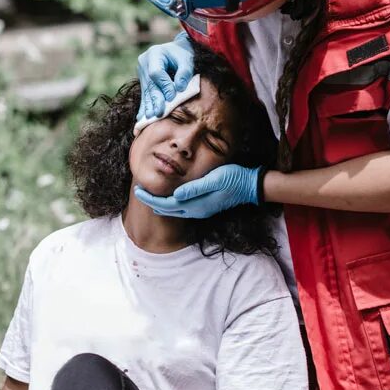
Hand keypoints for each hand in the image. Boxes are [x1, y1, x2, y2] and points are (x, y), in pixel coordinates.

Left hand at [134, 163, 264, 218]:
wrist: (251, 186)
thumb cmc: (233, 179)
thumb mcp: (214, 180)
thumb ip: (194, 188)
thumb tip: (176, 194)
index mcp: (195, 204)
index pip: (165, 204)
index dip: (150, 198)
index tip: (138, 190)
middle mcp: (195, 210)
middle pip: (167, 209)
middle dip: (151, 202)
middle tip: (138, 192)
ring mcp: (200, 210)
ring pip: (173, 211)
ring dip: (160, 204)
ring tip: (149, 196)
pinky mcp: (205, 206)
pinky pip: (181, 209)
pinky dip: (170, 204)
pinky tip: (168, 199)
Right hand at [137, 32, 194, 121]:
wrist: (177, 50)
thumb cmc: (183, 54)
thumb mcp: (187, 59)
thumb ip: (184, 72)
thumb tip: (179, 88)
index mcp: (154, 53)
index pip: (156, 72)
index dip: (164, 85)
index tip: (172, 97)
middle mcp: (144, 62)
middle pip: (150, 84)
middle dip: (155, 100)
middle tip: (159, 113)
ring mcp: (141, 71)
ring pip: (146, 91)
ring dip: (149, 106)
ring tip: (150, 118)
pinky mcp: (143, 80)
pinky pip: (144, 94)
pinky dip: (145, 106)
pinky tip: (141, 118)